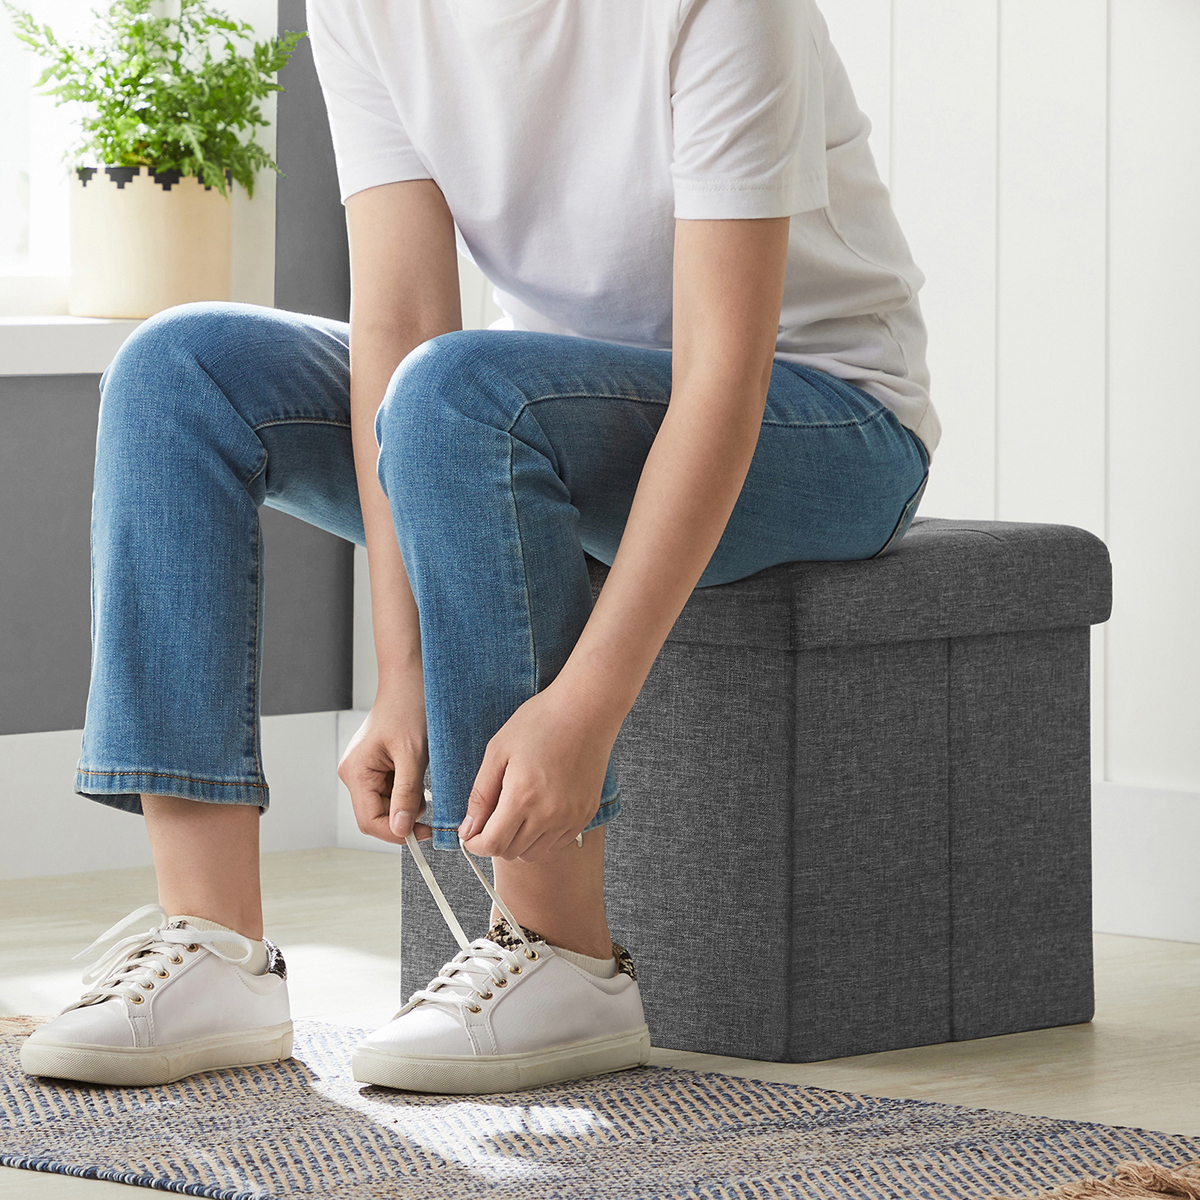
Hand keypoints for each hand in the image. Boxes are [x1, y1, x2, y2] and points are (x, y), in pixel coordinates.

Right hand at [337, 664, 430, 842]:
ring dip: (407, 804)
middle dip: (403, 817)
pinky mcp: (375, 767)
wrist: (410, 680)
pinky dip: (407, 792)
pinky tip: (419, 776)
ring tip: (424, 783)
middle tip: (430, 808)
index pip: (370, 821)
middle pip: (376, 816)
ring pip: (385, 806)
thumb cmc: (409, 708)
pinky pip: (390, 791)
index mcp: (356, 772)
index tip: (425, 834)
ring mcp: (363, 771)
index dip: (396, 833)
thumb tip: (401, 830)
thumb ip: (406, 794)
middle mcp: (353, 774)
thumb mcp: (413, 755)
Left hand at [458, 683, 615, 860]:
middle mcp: (549, 813)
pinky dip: (541, 835)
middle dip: (493, 840)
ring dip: (517, 840)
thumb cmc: (541, 722)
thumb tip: (467, 830)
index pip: (492, 845)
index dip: (474, 844)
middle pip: (510, 852)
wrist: (586, 710)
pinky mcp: (585, 814)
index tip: (470, 834)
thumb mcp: (498, 751)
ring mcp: (570, 816)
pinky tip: (538, 809)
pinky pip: (556, 843)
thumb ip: (480, 795)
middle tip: (491, 817)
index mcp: (523, 796)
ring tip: (515, 811)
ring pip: (533, 852)